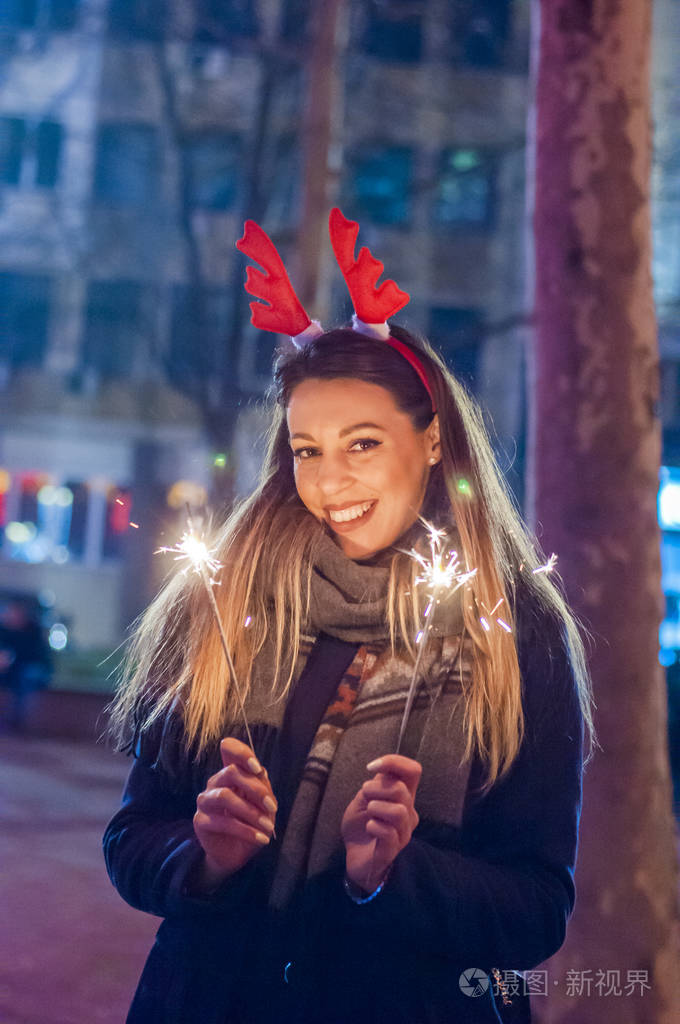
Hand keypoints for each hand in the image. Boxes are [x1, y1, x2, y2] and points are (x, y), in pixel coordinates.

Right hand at [192, 738, 276, 890]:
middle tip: (273, 808)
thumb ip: (263, 789)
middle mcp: (216, 782)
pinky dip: (246, 831)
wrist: (236, 854)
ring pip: (225, 796)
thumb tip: (262, 772)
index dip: (241, 752)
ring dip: (251, 813)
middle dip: (255, 789)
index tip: (258, 768)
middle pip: (231, 772)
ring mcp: (205, 800)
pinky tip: (261, 839)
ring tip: (269, 828)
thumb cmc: (252, 824)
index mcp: (232, 773)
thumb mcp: (264, 807)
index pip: (229, 749)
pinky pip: (223, 822)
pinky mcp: (200, 821)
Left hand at [341, 754, 420, 892]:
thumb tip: (383, 772)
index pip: (413, 771)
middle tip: (364, 796)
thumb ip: (376, 785)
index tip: (371, 767)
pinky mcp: (393, 851)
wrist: (355, 857)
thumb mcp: (364, 799)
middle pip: (402, 790)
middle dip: (376, 788)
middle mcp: (409, 813)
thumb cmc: (361, 826)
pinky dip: (374, 826)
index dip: (394, 762)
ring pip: (399, 811)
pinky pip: (389, 833)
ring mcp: (403, 833)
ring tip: (368, 813)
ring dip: (376, 807)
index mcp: (403, 796)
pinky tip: (369, 827)